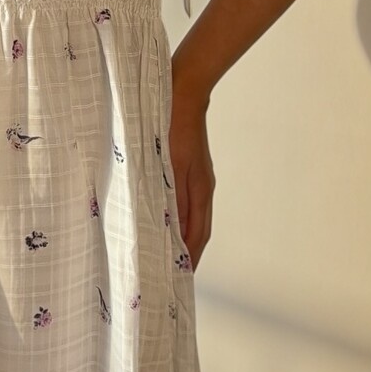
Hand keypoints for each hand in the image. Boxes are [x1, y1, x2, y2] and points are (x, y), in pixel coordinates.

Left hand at [168, 75, 216, 270]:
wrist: (183, 93)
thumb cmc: (172, 127)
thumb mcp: (168, 164)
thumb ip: (172, 197)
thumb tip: (171, 230)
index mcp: (201, 191)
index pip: (198, 235)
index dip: (189, 258)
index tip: (179, 279)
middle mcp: (203, 189)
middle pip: (199, 230)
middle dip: (188, 254)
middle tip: (174, 276)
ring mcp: (199, 179)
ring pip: (194, 217)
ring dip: (184, 238)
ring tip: (170, 256)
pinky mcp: (190, 170)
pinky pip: (188, 203)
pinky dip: (180, 219)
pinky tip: (167, 222)